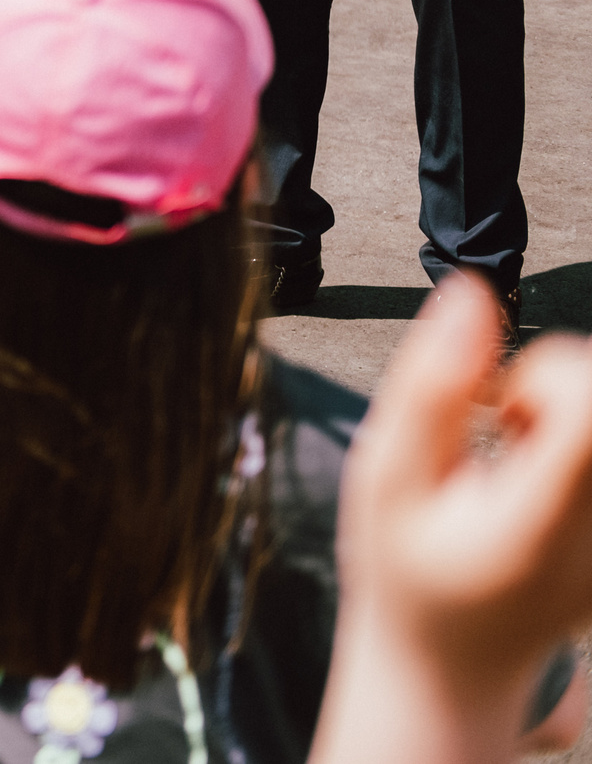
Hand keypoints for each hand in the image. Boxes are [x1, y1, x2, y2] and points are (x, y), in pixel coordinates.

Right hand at [338, 275, 591, 694]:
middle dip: (559, 380)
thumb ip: (427, 386)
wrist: (449, 669)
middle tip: (502, 420)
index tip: (495, 403)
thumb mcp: (385, 479)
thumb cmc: (404, 572)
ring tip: (517, 450)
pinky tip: (537, 472)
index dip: (548, 374)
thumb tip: (470, 290)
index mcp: (538, 526)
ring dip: (569, 408)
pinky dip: (575, 437)